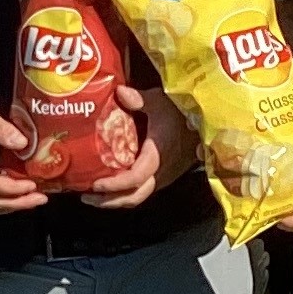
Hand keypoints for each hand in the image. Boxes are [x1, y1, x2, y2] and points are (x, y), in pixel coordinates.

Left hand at [84, 83, 189, 209]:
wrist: (206, 123)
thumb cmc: (182, 111)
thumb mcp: (160, 101)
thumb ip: (139, 98)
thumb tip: (119, 92)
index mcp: (158, 155)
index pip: (136, 178)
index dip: (115, 184)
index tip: (95, 184)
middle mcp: (161, 172)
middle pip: (134, 197)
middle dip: (109, 201)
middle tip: (86, 196)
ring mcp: (163, 177)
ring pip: (138, 197)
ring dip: (115, 199)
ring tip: (93, 196)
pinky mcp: (163, 176)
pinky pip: (142, 190)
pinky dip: (125, 192)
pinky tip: (110, 185)